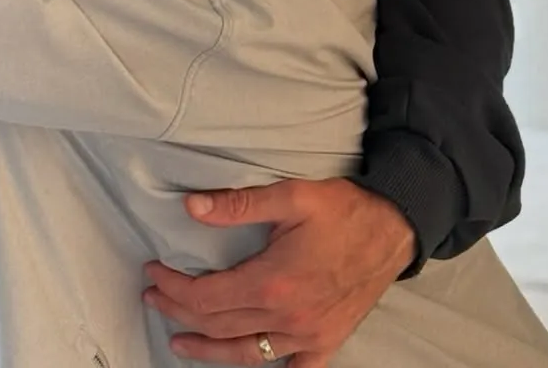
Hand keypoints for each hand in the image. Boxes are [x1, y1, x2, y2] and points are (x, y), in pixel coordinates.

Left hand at [143, 179, 415, 365]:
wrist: (394, 229)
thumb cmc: (343, 210)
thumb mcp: (290, 197)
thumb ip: (238, 204)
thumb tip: (190, 207)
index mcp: (273, 283)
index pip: (206, 297)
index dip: (174, 288)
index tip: (154, 273)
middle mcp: (288, 318)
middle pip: (218, 326)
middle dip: (180, 312)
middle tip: (155, 297)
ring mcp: (308, 336)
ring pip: (246, 353)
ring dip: (208, 349)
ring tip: (180, 341)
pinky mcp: (327, 342)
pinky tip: (248, 365)